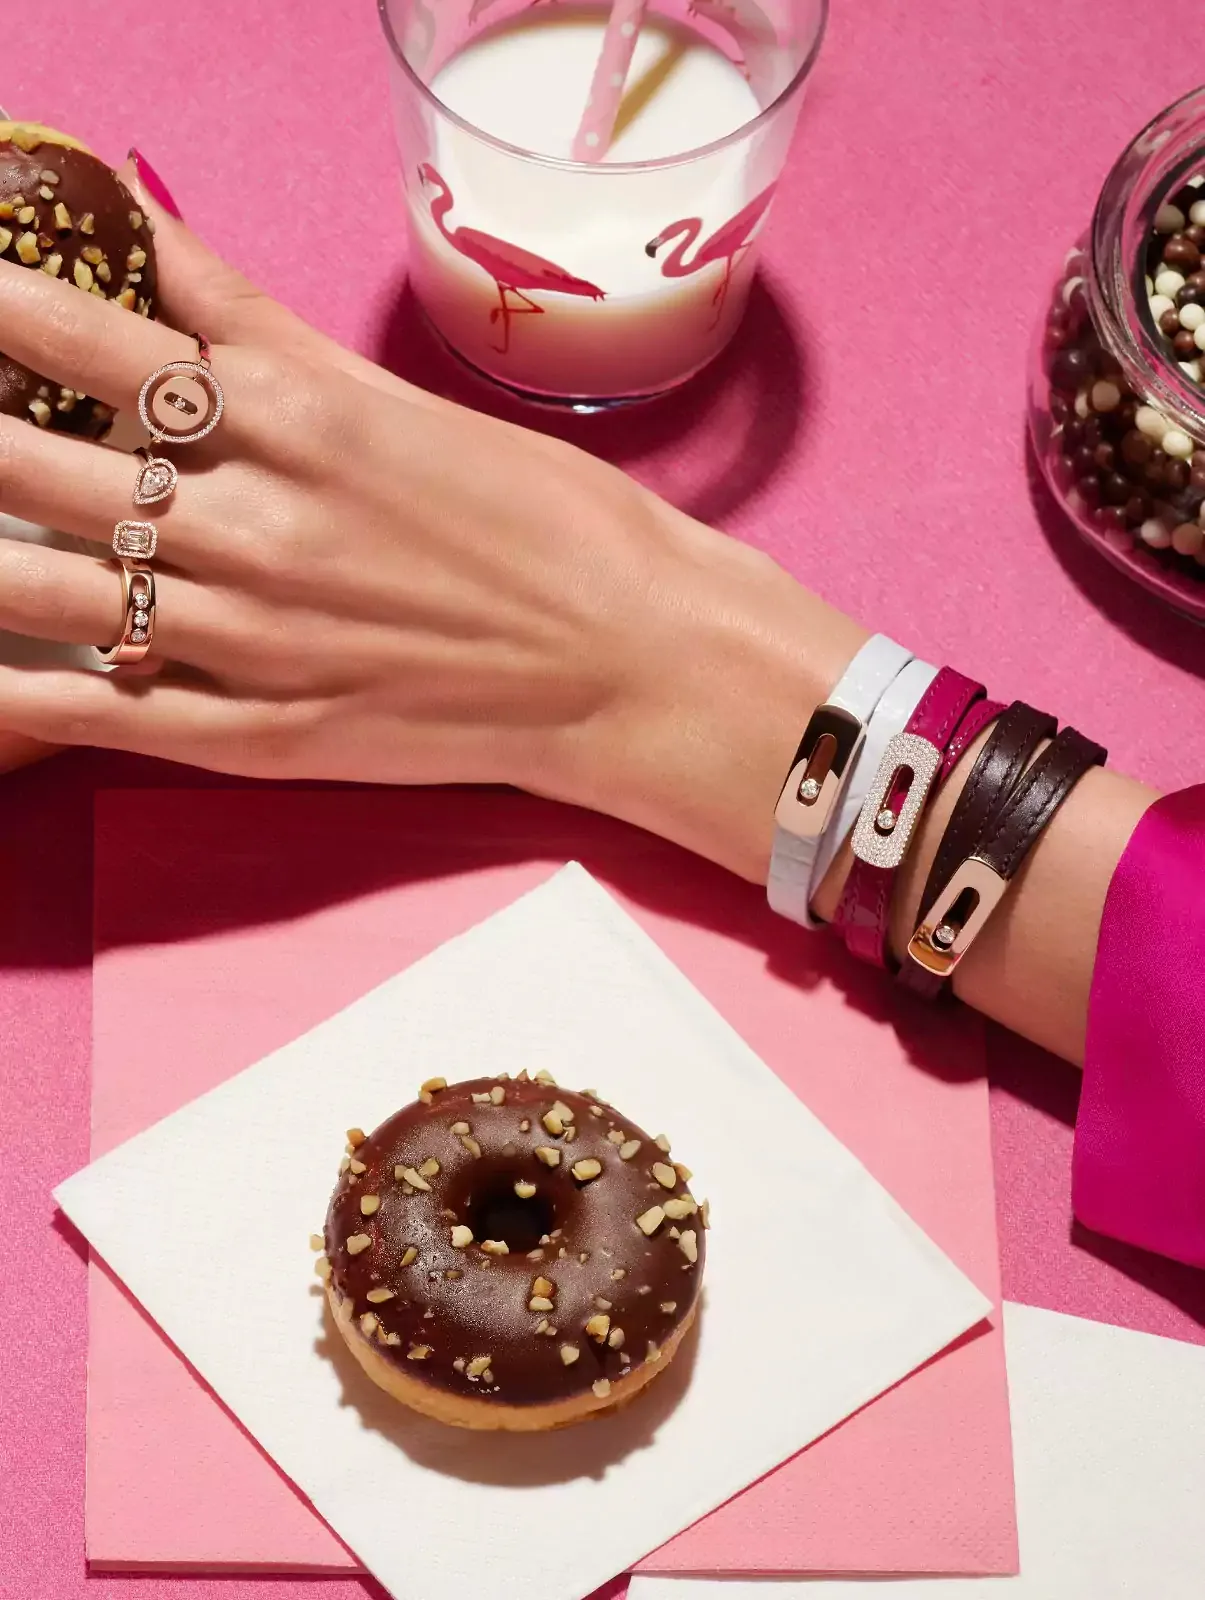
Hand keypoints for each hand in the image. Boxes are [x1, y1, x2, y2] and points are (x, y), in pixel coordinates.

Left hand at [0, 166, 679, 785]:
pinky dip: (28, 693)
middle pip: (42, 459)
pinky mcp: (271, 737)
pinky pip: (111, 716)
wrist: (639, 660)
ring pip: (49, 588)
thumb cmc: (551, 523)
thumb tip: (159, 254)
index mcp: (298, 418)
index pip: (94, 337)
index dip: (7, 307)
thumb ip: (265, 336)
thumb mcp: (407, 403)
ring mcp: (255, 638)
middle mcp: (256, 522)